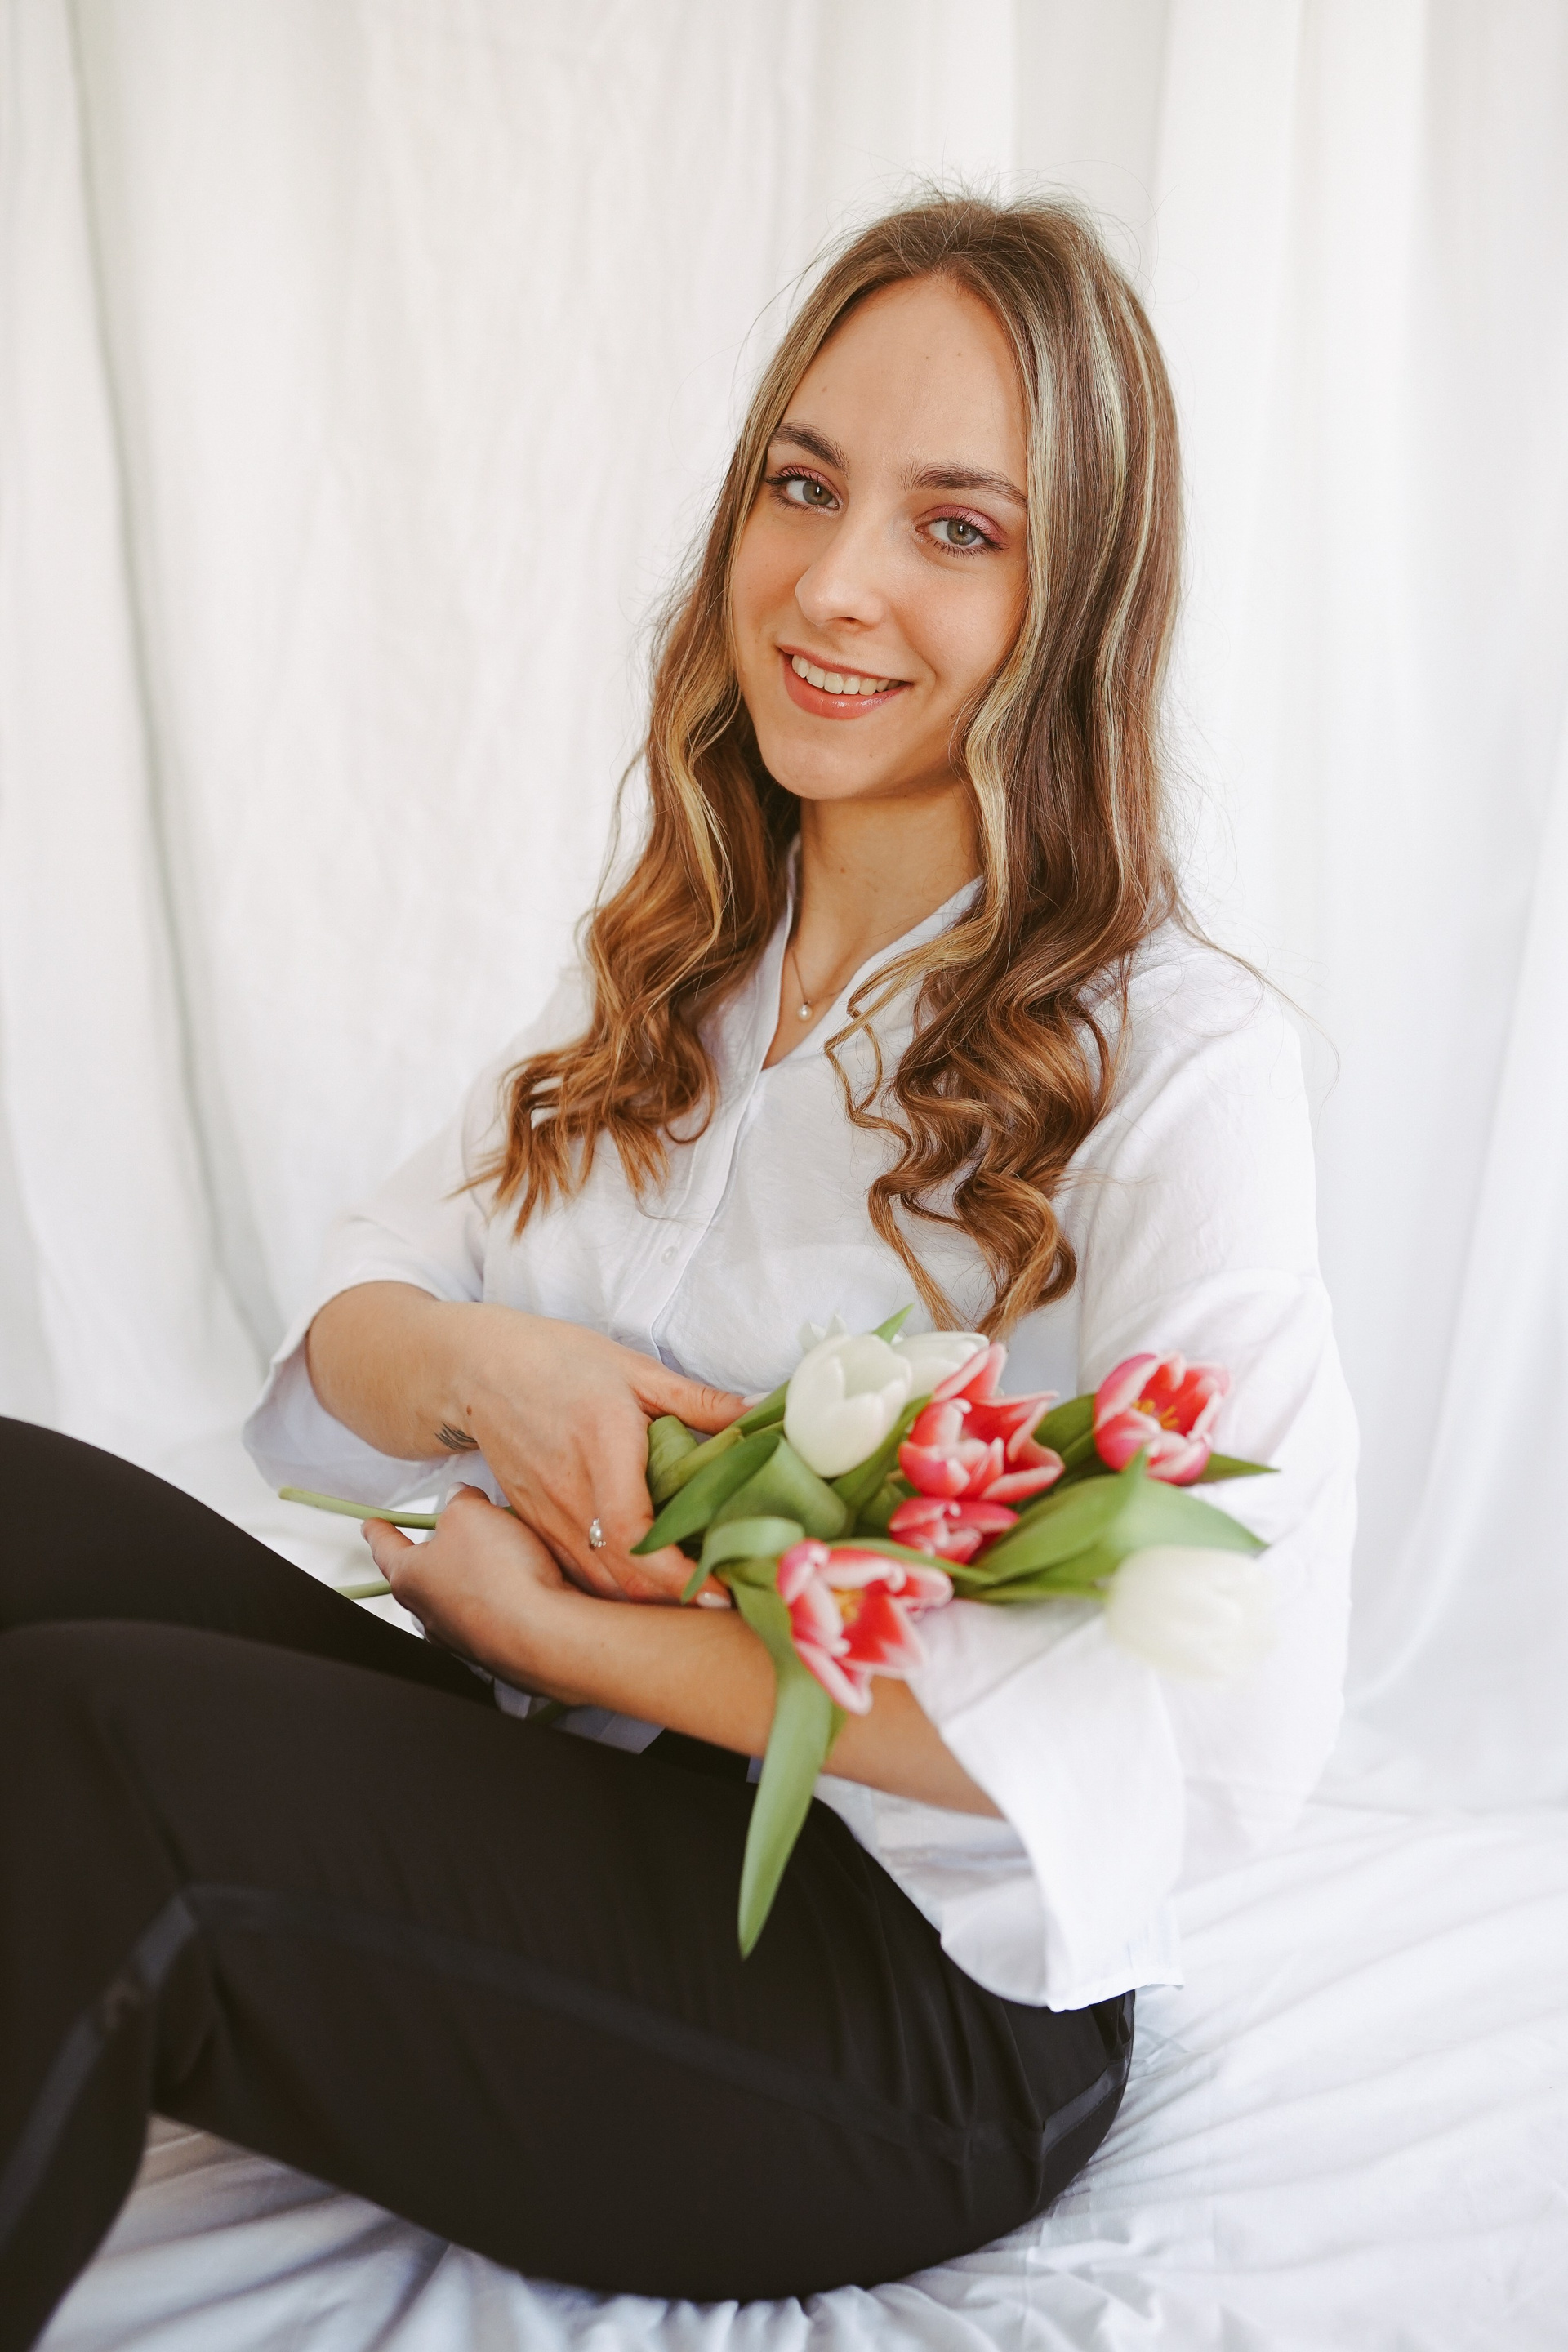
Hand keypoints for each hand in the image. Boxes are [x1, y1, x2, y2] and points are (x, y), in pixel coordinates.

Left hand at [365, 1486, 588, 1695]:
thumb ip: (460, 1500)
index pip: (385, 1547)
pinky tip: (524, 1581)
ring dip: (474, 1574)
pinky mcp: (493, 1647)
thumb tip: (461, 1499)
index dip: (378, 1530)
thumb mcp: (471, 1514)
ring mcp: (460, 1636)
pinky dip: (502, 1595)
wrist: (543, 1633)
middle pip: (424, 1572)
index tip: (371, 1525)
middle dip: (436, 1552)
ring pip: (459, 1594)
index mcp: (409, 1577)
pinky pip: (492, 1612)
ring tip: (502, 1552)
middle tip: (454, 1531)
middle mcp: (428, 1612)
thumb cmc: (498, 1574)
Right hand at [446, 1307, 743, 1603]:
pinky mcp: (536, 1527)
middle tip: (727, 1599)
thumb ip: (699, 1400)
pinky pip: (578, 1574)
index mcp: (603, 1448)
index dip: (678, 1572)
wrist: (480, 1371)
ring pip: (599, 1584)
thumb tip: (760, 1413)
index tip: (720, 1585)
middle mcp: (571, 1493)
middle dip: (675, 1600)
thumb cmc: (560, 1362)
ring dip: (647, 1602)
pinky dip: (615, 1589)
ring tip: (696, 1600)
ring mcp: (547, 1517)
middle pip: (621, 1576)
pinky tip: (649, 1588)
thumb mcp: (634, 1370)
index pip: (636, 1533)